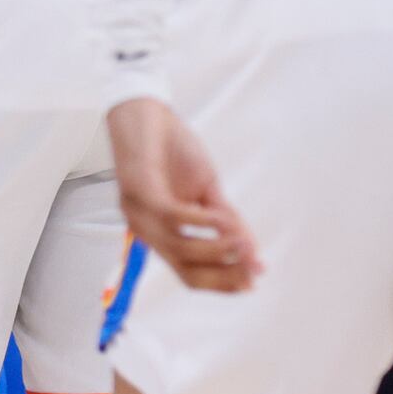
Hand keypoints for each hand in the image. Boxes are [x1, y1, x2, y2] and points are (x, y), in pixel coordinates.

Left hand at [107, 97, 261, 293]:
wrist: (144, 109)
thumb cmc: (173, 149)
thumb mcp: (206, 188)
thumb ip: (224, 218)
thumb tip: (252, 251)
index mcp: (159, 234)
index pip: (191, 274)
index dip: (223, 283)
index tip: (253, 284)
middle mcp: (146, 230)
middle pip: (185, 270)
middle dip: (223, 275)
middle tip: (254, 271)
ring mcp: (139, 212)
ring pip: (179, 248)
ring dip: (217, 250)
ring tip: (244, 245)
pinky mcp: (138, 189)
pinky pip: (171, 216)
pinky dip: (200, 222)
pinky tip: (222, 219)